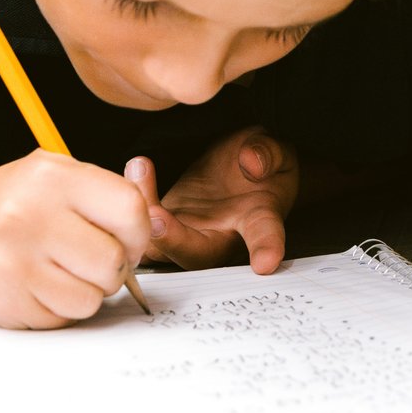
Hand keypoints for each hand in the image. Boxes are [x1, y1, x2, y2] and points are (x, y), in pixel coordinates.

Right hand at [0, 148, 152, 329]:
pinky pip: (63, 317)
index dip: (138, 232)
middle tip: (89, 258)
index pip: (130, 210)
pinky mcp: (6, 300)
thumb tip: (155, 223)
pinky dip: (58, 307)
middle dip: (112, 267)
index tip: (125, 237)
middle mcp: (30, 215)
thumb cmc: (10, 206)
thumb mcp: (54, 177)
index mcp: (53, 176)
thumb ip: (106, 194)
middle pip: (113, 262)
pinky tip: (36, 284)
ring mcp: (15, 262)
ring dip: (85, 291)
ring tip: (59, 270)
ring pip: (92, 298)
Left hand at [133, 128, 299, 274]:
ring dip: (144, 218)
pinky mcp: (165, 223)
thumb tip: (251, 162)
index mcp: (258, 218)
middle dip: (173, 242)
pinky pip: (142, 227)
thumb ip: (268, 153)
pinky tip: (137, 169)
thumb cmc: (266, 165)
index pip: (264, 235)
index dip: (266, 248)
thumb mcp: (278, 150)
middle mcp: (222, 236)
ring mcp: (189, 234)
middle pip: (197, 254)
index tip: (265, 263)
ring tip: (139, 169)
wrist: (242, 169)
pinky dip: (133, 206)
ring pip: (161, 246)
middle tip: (156, 216)